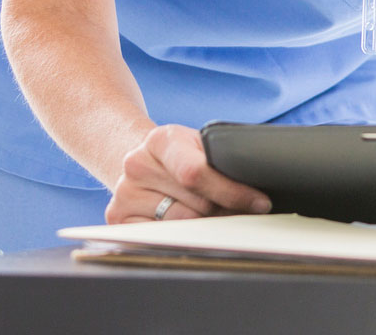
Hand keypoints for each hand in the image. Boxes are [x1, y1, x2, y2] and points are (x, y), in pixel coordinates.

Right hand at [106, 124, 270, 224]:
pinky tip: (188, 222)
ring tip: (213, 213)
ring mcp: (123, 193)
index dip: (232, 191)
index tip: (259, 203)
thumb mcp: (201, 144)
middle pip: (195, 202)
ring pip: (182, 222)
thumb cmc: (181, 153)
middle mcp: (136, 165)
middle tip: (241, 210)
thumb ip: (223, 159)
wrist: (140, 159)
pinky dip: (182, 234)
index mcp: (161, 139)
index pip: (197, 172)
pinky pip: (161, 236)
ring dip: (206, 223)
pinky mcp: (117, 218)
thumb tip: (258, 192)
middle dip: (225, 210)